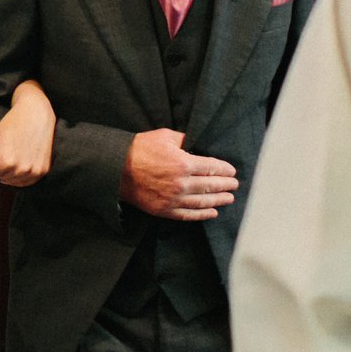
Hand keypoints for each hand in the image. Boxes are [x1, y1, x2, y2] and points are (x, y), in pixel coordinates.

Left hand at [0, 83, 54, 185]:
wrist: (36, 113)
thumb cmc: (11, 125)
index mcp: (4, 161)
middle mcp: (19, 168)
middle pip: (1, 179)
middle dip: (1, 168)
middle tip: (9, 148)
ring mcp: (33, 171)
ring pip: (14, 182)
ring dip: (12, 172)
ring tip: (17, 152)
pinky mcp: (43, 171)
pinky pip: (27, 182)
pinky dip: (23, 175)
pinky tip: (25, 159)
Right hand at [119, 129, 236, 220]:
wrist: (115, 168)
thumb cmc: (138, 149)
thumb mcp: (164, 136)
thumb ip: (184, 140)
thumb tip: (197, 143)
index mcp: (183, 163)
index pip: (212, 168)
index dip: (225, 169)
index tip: (231, 170)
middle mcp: (181, 183)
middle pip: (211, 185)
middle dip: (226, 185)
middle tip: (235, 185)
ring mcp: (173, 199)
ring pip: (203, 202)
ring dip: (219, 200)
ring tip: (229, 199)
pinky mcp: (164, 209)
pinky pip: (188, 215)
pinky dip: (202, 215)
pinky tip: (212, 212)